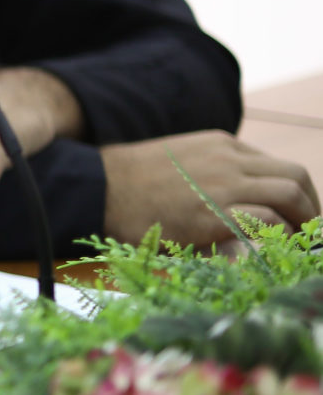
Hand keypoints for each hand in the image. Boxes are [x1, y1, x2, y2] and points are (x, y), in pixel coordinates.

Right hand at [102, 130, 317, 244]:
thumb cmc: (127, 184)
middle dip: (311, 207)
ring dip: (304, 223)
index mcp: (220, 144)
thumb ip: (209, 172)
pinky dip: (280, 236)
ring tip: (299, 246)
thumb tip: (232, 201)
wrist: (93, 189)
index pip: (276, 165)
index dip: (294, 194)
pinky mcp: (213, 214)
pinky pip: (268, 220)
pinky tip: (274, 250)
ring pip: (291, 195)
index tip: (295, 217)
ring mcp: (222, 184)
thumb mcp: (177, 162)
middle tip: (309, 233)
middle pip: (295, 177)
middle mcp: (228, 158)